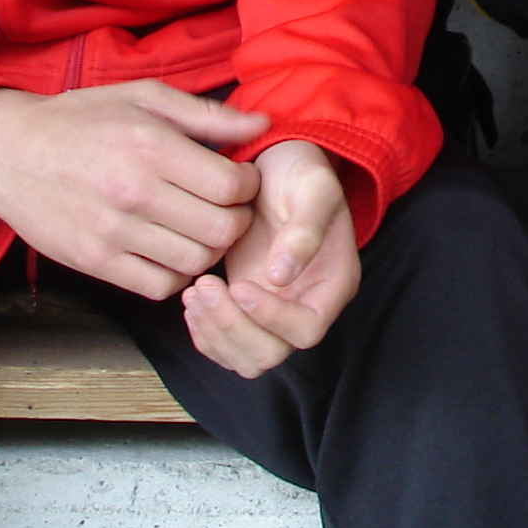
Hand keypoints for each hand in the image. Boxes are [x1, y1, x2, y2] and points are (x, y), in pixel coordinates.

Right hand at [0, 83, 266, 298]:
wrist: (7, 151)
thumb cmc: (81, 119)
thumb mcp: (145, 98)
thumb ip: (208, 115)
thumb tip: (262, 125)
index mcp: (152, 148)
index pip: (231, 186)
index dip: (249, 185)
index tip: (239, 178)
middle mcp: (134, 194)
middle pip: (221, 229)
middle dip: (238, 219)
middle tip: (228, 207)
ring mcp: (112, 233)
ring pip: (195, 262)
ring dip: (210, 249)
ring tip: (202, 227)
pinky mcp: (93, 261)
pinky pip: (158, 285)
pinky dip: (176, 274)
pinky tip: (172, 250)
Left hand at [183, 139, 359, 377]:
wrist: (279, 169)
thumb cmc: (302, 175)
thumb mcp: (313, 188)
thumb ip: (304, 230)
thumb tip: (281, 277)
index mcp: (334, 283)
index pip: (307, 329)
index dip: (272, 318)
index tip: (240, 285)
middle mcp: (307, 305)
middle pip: (272, 353)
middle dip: (233, 327)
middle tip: (206, 285)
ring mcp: (276, 311)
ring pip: (246, 358)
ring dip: (215, 333)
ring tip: (195, 290)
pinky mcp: (247, 309)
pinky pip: (226, 346)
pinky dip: (204, 333)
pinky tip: (192, 297)